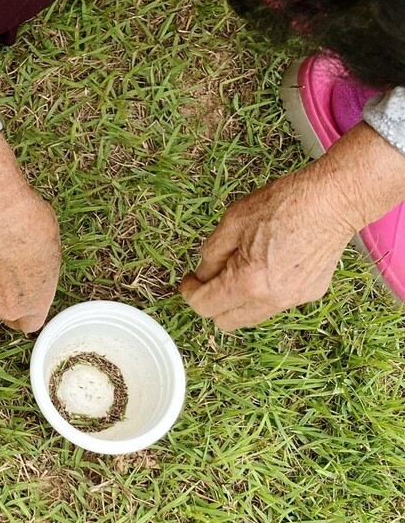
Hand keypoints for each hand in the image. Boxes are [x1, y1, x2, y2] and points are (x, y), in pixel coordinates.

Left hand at [180, 162, 354, 329]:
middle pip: (225, 321)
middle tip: (210, 278)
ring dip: (237, 301)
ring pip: (250, 316)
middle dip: (211, 302)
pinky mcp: (309, 294)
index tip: (188, 281)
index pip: (204, 307)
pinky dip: (263, 294)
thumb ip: (211, 254)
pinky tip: (269, 266)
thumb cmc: (285, 203)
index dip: (190, 293)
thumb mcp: (232, 221)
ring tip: (240, 269)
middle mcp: (271, 300)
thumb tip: (202, 275)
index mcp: (247, 282)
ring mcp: (293, 300)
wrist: (335, 200)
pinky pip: (274, 304)